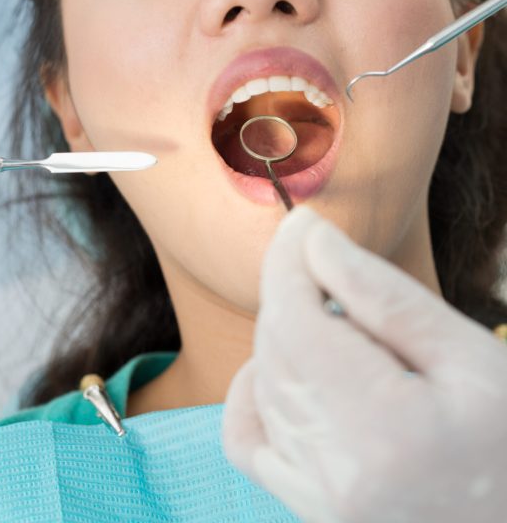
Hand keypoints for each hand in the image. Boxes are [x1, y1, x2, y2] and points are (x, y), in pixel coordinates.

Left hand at [222, 205, 506, 522]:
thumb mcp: (470, 358)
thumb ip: (386, 298)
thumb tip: (313, 240)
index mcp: (383, 433)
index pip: (296, 322)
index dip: (288, 262)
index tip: (301, 223)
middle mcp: (336, 476)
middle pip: (275, 349)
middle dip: (290, 290)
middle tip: (326, 259)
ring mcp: (317, 501)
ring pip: (262, 385)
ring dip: (285, 333)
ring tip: (342, 321)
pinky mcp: (312, 509)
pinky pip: (247, 441)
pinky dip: (255, 391)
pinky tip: (289, 367)